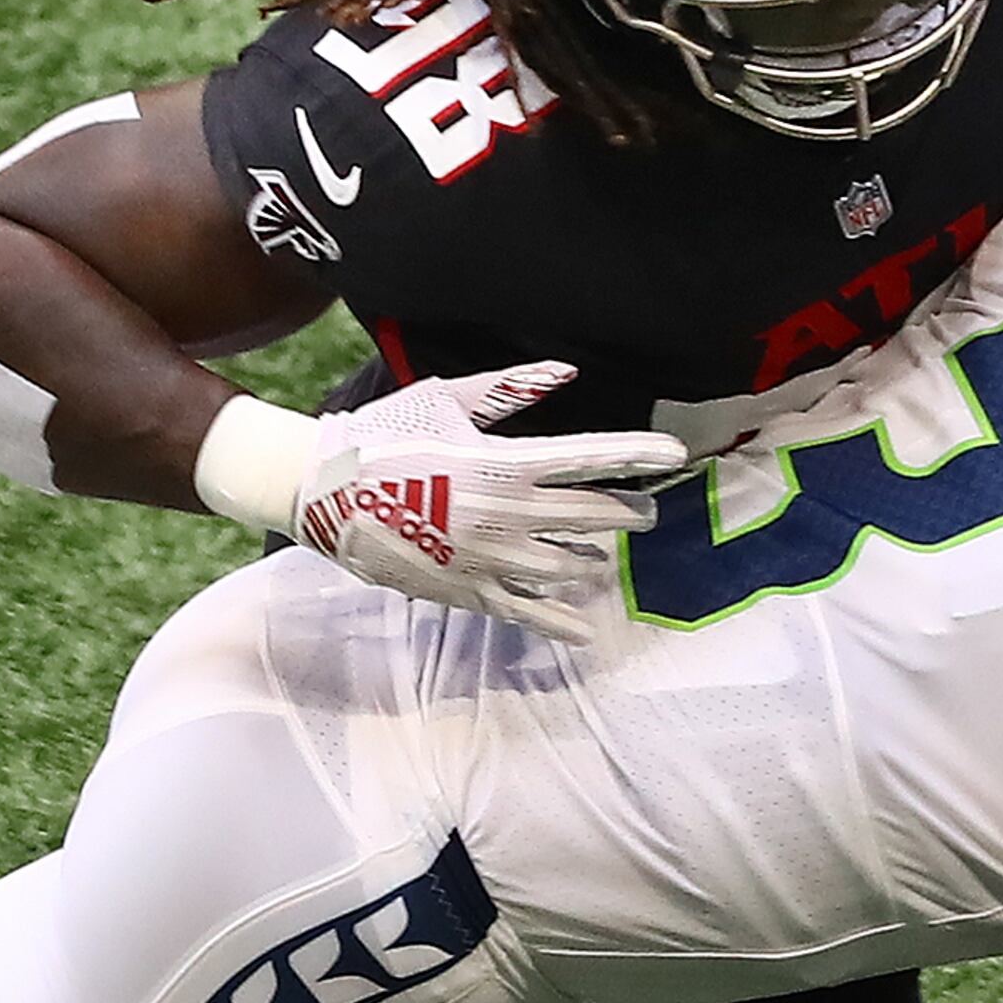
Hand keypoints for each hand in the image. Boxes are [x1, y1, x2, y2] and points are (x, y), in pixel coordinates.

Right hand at [292, 360, 685, 644]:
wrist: (326, 492)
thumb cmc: (384, 435)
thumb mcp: (446, 399)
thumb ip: (511, 389)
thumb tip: (565, 371)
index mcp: (506, 462)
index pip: (592, 459)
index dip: (638, 457)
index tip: (675, 457)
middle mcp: (508, 514)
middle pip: (593, 516)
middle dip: (628, 513)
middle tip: (645, 513)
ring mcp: (490, 558)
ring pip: (567, 566)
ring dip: (591, 561)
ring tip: (598, 558)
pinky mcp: (468, 591)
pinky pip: (526, 612)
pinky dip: (558, 623)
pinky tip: (584, 631)